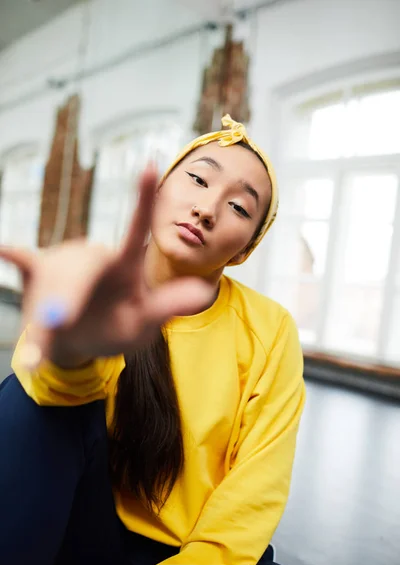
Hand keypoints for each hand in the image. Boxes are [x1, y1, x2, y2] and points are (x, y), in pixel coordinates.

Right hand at [0, 165, 212, 367]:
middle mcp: (96, 259)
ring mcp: (67, 266)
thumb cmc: (119, 330)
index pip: (136, 232)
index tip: (150, 164)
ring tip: (45, 340)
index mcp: (125, 268)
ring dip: (43, 305)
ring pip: (53, 274)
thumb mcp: (145, 324)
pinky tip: (5, 248)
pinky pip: (25, 261)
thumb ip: (169, 306)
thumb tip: (205, 292)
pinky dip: (15, 256)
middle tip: (58, 319)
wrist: (83, 341)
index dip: (143, 199)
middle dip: (69, 290)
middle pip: (82, 262)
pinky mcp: (39, 274)